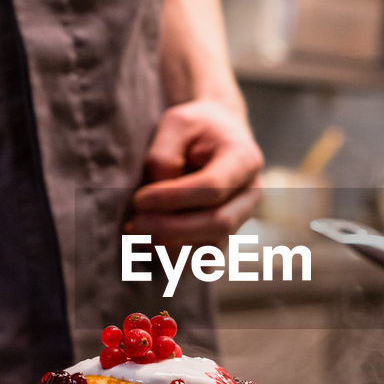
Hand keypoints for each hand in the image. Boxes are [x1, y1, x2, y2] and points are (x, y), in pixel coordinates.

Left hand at [128, 100, 263, 246]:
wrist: (219, 134)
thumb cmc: (196, 127)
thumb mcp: (177, 123)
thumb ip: (165, 155)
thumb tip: (157, 193)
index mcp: (244, 159)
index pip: (213, 187)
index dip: (174, 198)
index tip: (139, 199)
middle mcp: (251, 194)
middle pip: (218, 223)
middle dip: (172, 229)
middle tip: (133, 227)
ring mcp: (242, 218)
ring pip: (212, 247)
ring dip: (172, 247)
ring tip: (137, 234)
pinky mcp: (227, 236)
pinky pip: (205, 260)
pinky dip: (177, 259)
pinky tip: (150, 245)